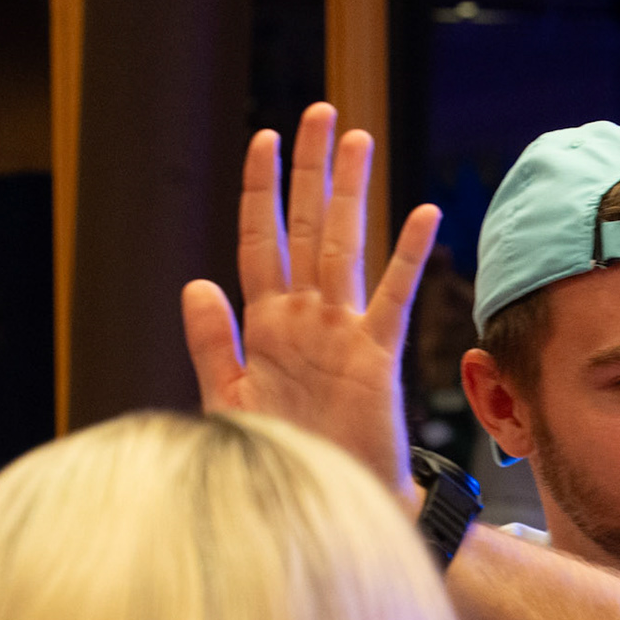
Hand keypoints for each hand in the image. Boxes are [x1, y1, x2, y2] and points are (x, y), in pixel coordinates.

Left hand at [182, 102, 440, 500]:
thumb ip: (213, 343)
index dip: (261, 191)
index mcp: (267, 326)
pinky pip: (392, 296)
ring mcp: (343, 332)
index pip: (260, 242)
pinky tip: (421, 212)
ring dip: (350, 191)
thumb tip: (197, 283)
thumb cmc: (284, 461)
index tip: (264, 139)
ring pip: (345, 245)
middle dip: (310, 169)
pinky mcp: (376, 356)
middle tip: (319, 113)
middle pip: (305, 226)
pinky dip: (406, 255)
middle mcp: (306, 318)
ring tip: (359, 138)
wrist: (329, 506)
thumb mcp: (230, 402)